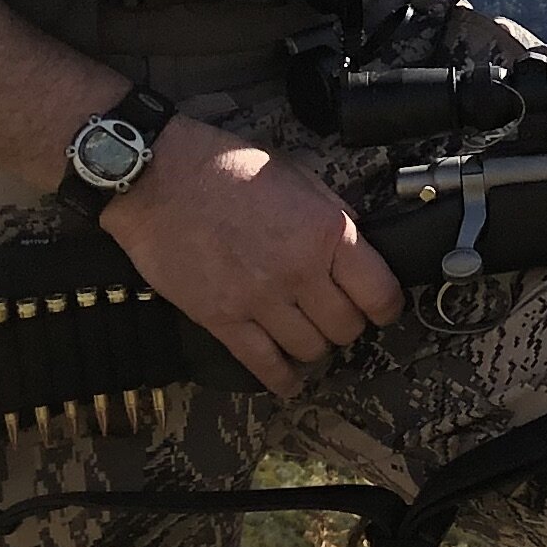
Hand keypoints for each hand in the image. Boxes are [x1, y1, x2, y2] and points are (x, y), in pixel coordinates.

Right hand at [101, 116, 404, 395]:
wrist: (159, 177)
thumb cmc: (226, 167)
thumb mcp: (298, 175)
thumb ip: (332, 215)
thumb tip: (358, 245)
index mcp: (326, 232)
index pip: (380, 293)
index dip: (387, 307)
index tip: (382, 308)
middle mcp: (299, 271)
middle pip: (347, 327)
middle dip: (348, 325)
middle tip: (338, 316)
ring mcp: (260, 299)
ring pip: (311, 350)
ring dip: (316, 347)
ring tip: (309, 336)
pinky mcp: (222, 319)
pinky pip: (264, 365)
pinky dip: (282, 378)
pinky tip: (290, 379)